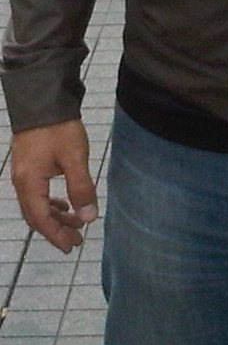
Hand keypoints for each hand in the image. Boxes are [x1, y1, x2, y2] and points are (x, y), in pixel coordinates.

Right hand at [11, 120, 97, 253]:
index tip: (71, 247)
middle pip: (36, 215)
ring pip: (37, 204)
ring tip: (76, 222)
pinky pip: (37, 193)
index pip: (41, 220)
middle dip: (56, 230)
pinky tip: (65, 203)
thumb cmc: (57, 127)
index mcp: (29, 183)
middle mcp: (21, 181)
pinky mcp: (28, 164)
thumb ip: (81, 188)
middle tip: (76, 240)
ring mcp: (23, 172)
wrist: (43, 98)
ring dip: (55, 216)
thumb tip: (89, 217)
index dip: (56, 236)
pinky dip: (50, 202)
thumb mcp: (75, 158)